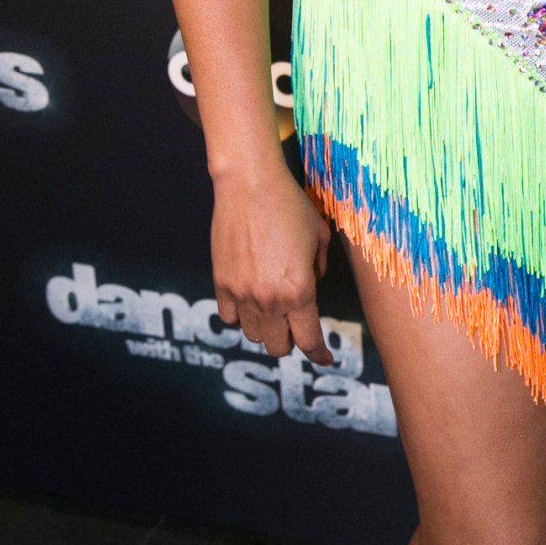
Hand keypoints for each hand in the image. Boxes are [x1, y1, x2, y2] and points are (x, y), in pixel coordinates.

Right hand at [210, 171, 332, 359]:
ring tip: (272, 309)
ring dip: (265, 328)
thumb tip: (310, 284)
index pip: (309, 341)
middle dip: (291, 341)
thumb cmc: (290, 206)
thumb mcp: (320, 237)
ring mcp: (242, 294)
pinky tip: (249, 301)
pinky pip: (229, 318)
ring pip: (253, 336)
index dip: (319, 355)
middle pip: (279, 347)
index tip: (325, 359)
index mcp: (300, 292)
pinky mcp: (221, 284)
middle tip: (296, 325)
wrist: (250, 185)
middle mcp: (270, 300)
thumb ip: (318, 269)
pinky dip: (240, 316)